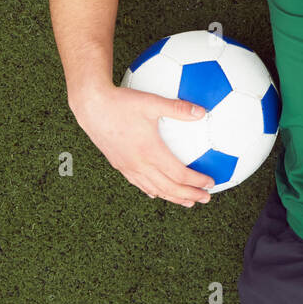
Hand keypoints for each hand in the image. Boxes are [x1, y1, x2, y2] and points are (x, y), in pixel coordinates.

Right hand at [70, 82, 214, 206]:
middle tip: (206, 198)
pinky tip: (157, 193)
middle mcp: (139, 164)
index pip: (178, 174)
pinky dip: (153, 191)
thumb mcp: (151, 102)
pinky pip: (138, 184)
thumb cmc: (121, 103)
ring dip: (173, 197)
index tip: (210, 183)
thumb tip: (202, 111)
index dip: (196, 181)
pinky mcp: (119, 165)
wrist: (91, 107)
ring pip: (154, 189)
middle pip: (169, 187)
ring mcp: (128, 166)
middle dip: (189, 195)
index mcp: (150, 152)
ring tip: (188, 202)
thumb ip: (177, 108)